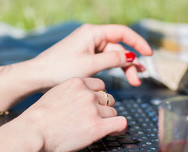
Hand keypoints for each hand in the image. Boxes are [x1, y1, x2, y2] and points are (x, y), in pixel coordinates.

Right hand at [18, 77, 126, 151]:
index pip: (100, 85)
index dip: (98, 97)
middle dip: (103, 109)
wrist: (32, 132)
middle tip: (94, 119)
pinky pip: (121, 122)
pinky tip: (116, 131)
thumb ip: (72, 93)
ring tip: (96, 128)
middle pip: (108, 99)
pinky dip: (120, 127)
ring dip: (108, 120)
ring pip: (113, 112)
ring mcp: (93, 109)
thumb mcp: (56, 94)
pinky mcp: (97, 126)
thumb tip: (84, 99)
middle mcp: (87, 93)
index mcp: (77, 82)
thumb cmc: (38, 118)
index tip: (95, 106)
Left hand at [31, 24, 152, 87]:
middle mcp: (92, 37)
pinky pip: (105, 61)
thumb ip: (113, 60)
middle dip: (131, 63)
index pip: (122, 33)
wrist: (38, 77)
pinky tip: (122, 78)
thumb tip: (132, 57)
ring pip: (113, 56)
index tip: (149, 54)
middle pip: (119, 48)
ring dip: (124, 68)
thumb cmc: (61, 69)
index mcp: (93, 33)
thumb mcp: (90, 65)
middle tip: (139, 79)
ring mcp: (88, 47)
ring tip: (134, 82)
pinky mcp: (85, 57)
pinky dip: (114, 69)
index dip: (138, 42)